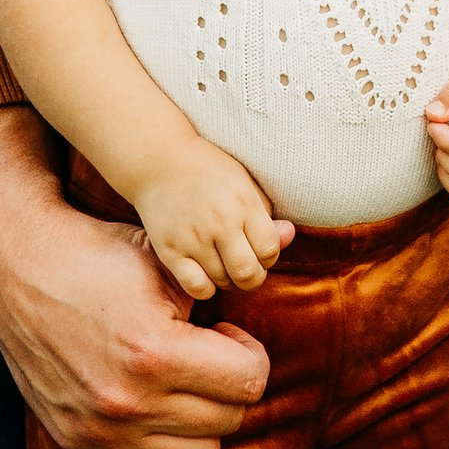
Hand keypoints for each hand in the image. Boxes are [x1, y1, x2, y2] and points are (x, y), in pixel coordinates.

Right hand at [0, 106, 270, 448]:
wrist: (15, 270)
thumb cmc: (97, 255)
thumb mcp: (165, 260)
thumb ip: (225, 276)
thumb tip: (292, 236)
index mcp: (155, 354)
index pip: (248, 381)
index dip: (249, 352)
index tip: (227, 334)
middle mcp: (127, 404)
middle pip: (228, 419)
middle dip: (229, 384)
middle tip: (208, 353)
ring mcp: (100, 431)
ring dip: (203, 418)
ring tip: (184, 378)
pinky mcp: (78, 443)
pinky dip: (165, 439)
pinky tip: (155, 398)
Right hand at [130, 134, 295, 299]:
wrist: (159, 161)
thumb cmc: (208, 170)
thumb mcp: (244, 182)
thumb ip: (266, 213)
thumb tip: (289, 236)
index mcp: (243, 203)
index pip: (269, 250)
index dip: (269, 256)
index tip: (259, 250)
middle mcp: (219, 222)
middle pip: (248, 274)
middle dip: (253, 277)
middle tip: (246, 267)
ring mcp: (192, 238)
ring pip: (223, 282)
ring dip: (228, 279)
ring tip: (223, 262)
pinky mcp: (169, 250)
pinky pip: (197, 287)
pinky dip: (206, 287)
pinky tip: (205, 271)